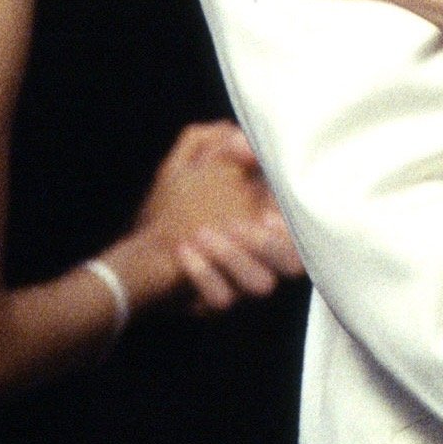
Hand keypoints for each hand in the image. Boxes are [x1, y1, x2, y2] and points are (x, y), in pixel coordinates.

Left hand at [135, 121, 302, 312]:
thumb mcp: (194, 163)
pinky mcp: (217, 302)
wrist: (141, 251)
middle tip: (233, 223)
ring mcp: (242, 283)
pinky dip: (204, 274)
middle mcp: (263, 257)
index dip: (291, 222)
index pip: (301, 229)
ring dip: (233, 258)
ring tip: (200, 234)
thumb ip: (220, 143)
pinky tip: (184, 252)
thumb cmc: (175, 204)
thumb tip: (247, 141)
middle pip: (295, 264)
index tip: (266, 210)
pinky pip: (223, 299)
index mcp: (267, 222)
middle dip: (267, 243)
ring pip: (262, 285)